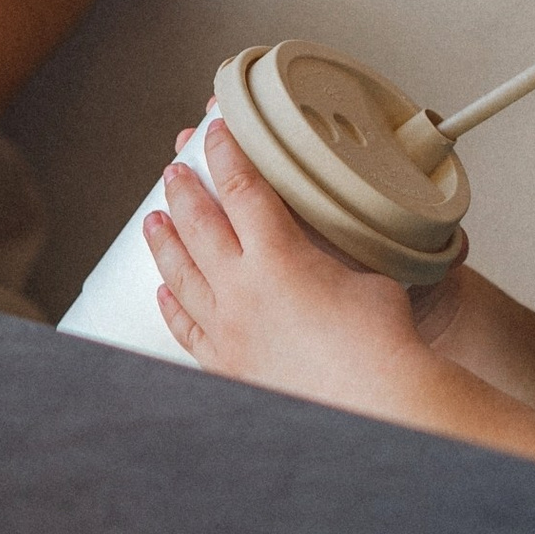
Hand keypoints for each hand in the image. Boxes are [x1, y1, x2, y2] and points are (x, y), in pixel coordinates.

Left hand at [145, 117, 434, 413]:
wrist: (374, 401)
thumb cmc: (381, 341)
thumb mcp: (364, 269)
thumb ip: (336, 246)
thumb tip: (335, 233)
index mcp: (277, 254)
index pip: (240, 187)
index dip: (224, 153)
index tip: (212, 131)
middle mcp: (241, 288)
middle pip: (199, 224)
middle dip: (184, 190)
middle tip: (174, 170)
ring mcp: (227, 328)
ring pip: (181, 274)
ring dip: (165, 242)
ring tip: (153, 221)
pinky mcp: (226, 364)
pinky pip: (186, 327)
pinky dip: (172, 305)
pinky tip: (163, 292)